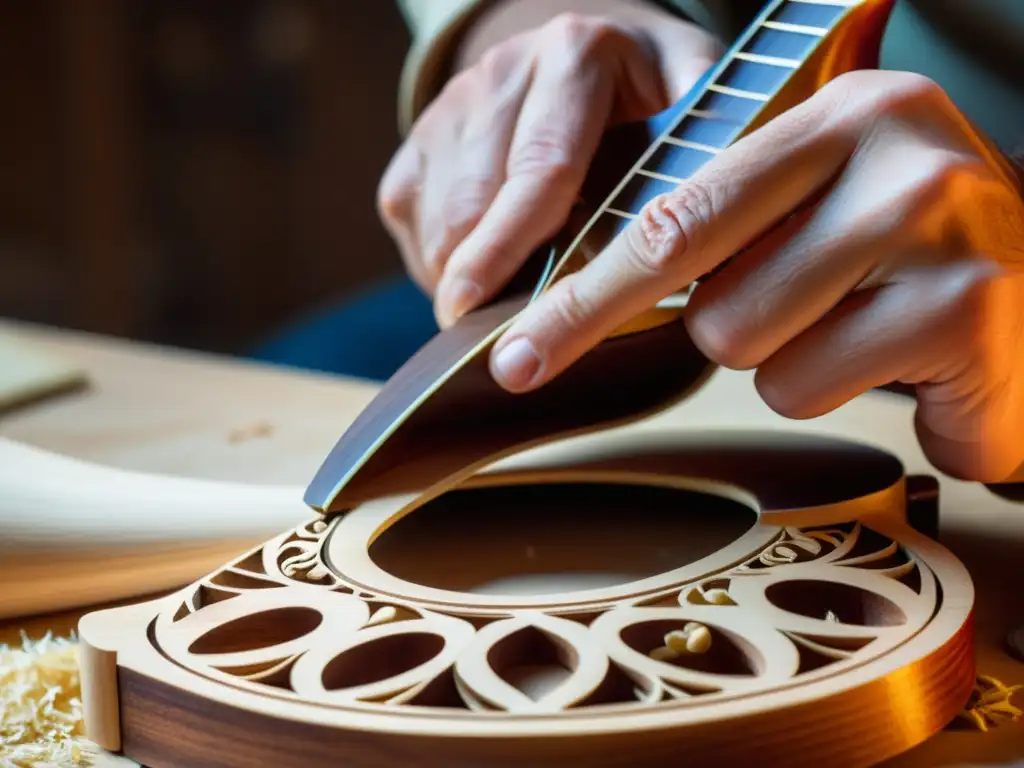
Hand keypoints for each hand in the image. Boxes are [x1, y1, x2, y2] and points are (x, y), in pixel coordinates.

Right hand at [377, 0, 720, 326]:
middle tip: (494, 339)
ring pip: (435, 216)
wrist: (582, 54)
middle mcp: (502, 71)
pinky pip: (408, 215)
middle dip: (476, 278)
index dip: (510, 246)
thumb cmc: (646, 94)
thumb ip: (709, 139)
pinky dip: (436, 260)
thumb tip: (723, 219)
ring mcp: (450, 104)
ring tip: (500, 305)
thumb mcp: (694, 92)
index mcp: (577, 57)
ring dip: (457, 274)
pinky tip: (479, 270)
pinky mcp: (418, 137)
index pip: (540, 168)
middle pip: (473, 201)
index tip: (483, 306)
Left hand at [489, 70, 1023, 483]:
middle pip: (700, 285)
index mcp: (838, 112)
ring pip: (747, 345)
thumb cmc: (899, 261)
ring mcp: (933, 225)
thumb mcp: (815, 207)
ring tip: (856, 328)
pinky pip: (808, 386)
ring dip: (783, 358)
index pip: (675, 210)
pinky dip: (832, 390)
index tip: (521, 351)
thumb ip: (722, 219)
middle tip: (781, 317)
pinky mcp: (961, 310)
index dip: (585, 293)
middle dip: (713, 326)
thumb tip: (588, 282)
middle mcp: (890, 148)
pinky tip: (895, 359)